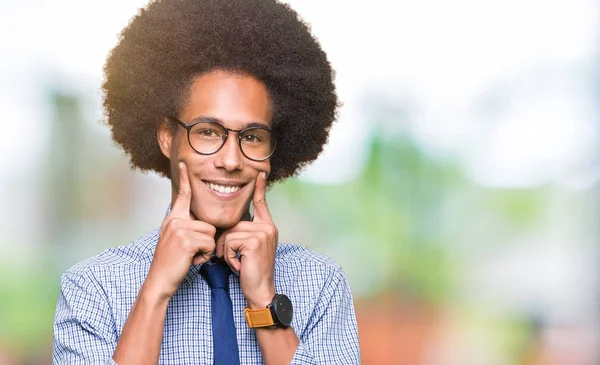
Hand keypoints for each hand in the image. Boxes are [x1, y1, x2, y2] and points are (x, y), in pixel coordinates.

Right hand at [145, 162, 216, 299]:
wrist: (160, 281)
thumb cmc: (172, 264)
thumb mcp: (176, 241)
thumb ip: (187, 228)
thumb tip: (203, 225)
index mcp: (172, 219)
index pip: (182, 196)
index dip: (184, 180)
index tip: (184, 164)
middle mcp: (174, 220)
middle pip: (208, 223)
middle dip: (206, 241)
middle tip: (190, 253)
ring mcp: (179, 229)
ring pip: (211, 233)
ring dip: (206, 249)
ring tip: (191, 256)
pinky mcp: (186, 239)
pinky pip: (209, 243)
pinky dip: (205, 256)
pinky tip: (192, 260)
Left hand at [216, 172, 277, 308]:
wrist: (260, 290)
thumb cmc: (251, 272)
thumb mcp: (248, 249)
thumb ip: (243, 234)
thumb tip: (226, 227)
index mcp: (267, 226)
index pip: (261, 203)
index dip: (259, 188)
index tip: (260, 173)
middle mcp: (267, 227)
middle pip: (234, 224)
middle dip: (226, 242)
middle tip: (234, 259)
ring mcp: (262, 233)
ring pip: (229, 233)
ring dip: (226, 251)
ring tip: (237, 263)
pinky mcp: (254, 241)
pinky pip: (229, 242)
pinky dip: (228, 256)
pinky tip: (239, 265)